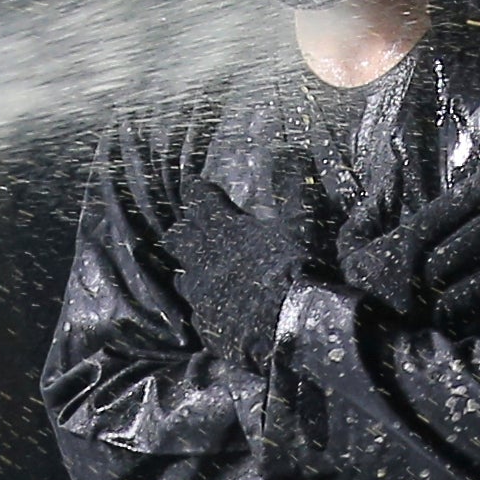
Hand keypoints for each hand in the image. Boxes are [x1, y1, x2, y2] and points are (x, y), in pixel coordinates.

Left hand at [170, 162, 320, 371]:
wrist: (288, 323)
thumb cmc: (294, 267)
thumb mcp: (300, 224)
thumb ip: (294, 191)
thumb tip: (293, 157)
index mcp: (224, 228)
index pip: (200, 201)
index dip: (197, 192)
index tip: (194, 185)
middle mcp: (203, 257)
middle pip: (178, 238)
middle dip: (182, 232)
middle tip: (187, 229)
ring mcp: (200, 292)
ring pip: (182, 275)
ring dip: (189, 270)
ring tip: (197, 270)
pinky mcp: (205, 322)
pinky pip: (196, 310)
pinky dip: (203, 304)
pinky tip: (213, 307)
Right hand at [335, 135, 479, 329]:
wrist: (350, 348)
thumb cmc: (357, 287)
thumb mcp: (352, 246)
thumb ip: (369, 212)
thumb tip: (392, 176)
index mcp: (391, 257)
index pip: (437, 217)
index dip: (469, 194)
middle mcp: (413, 285)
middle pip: (463, 246)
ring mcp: (433, 318)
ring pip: (479, 283)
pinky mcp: (449, 343)